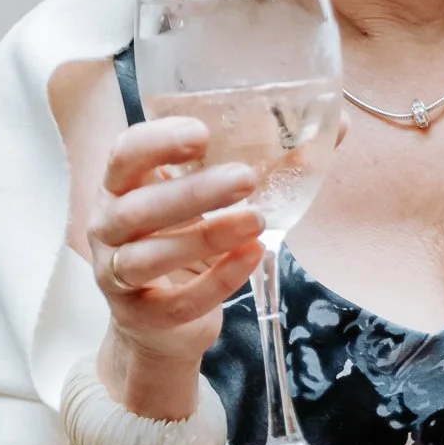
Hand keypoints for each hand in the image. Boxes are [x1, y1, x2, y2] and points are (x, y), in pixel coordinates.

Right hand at [87, 116, 262, 411]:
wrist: (163, 319)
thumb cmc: (188, 237)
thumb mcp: (212, 197)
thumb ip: (264, 160)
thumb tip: (335, 125)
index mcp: (123, 184)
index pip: (126, 153)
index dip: (159, 142)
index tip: (203, 134)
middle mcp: (108, 225)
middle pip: (138, 207)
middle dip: (193, 191)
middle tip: (245, 178)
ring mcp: (117, 274)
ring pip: (150, 256)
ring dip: (207, 237)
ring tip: (257, 221)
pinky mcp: (140, 316)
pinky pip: (176, 302)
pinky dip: (218, 281)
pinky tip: (252, 259)